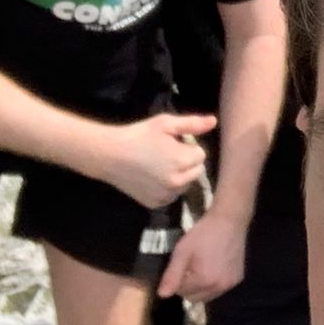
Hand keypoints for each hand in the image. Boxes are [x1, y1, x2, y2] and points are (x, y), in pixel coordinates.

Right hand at [100, 112, 216, 207]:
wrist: (109, 155)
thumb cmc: (139, 135)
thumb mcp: (165, 124)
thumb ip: (192, 124)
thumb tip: (214, 121)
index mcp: (182, 161)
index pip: (201, 155)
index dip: (188, 147)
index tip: (174, 143)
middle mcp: (177, 182)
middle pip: (196, 171)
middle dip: (187, 162)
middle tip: (167, 153)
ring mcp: (166, 195)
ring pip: (185, 185)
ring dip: (180, 176)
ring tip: (160, 165)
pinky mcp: (155, 203)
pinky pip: (171, 196)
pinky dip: (168, 188)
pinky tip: (154, 178)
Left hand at [157, 206, 247, 301]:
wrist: (230, 220)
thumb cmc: (204, 233)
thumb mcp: (182, 251)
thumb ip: (172, 274)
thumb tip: (162, 295)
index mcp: (205, 281)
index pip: (182, 293)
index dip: (178, 279)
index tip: (181, 264)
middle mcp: (220, 287)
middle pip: (195, 298)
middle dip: (189, 286)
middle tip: (189, 266)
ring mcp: (230, 284)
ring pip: (207, 295)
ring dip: (201, 286)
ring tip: (201, 266)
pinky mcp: (238, 279)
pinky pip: (219, 289)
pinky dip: (213, 283)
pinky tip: (213, 266)